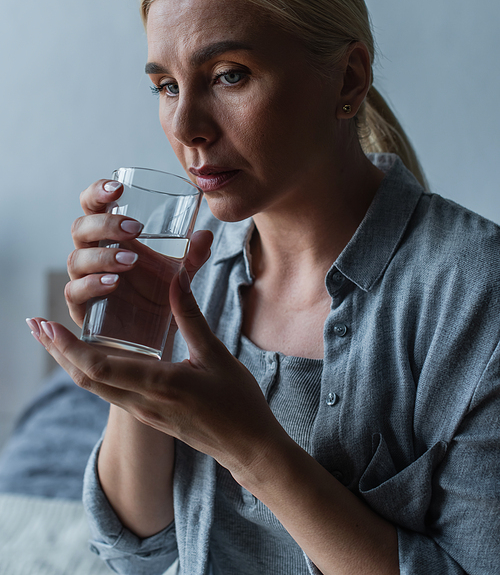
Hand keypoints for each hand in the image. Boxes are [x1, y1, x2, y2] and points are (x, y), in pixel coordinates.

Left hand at [27, 270, 286, 479]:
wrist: (249, 448)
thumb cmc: (238, 402)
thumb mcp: (216, 354)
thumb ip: (190, 317)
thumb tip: (174, 277)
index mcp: (160, 384)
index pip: (100, 366)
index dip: (68, 346)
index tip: (47, 325)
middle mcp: (143, 402)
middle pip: (85, 378)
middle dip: (57, 351)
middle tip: (35, 325)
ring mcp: (143, 412)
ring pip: (94, 386)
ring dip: (69, 361)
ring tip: (53, 337)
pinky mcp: (148, 415)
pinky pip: (110, 392)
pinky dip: (91, 370)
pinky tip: (90, 354)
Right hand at [65, 179, 211, 357]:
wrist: (155, 337)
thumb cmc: (161, 295)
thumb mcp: (180, 273)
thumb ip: (193, 255)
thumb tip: (205, 235)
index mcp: (110, 237)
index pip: (92, 206)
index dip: (98, 192)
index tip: (119, 188)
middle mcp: (92, 255)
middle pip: (80, 228)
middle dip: (105, 224)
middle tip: (135, 228)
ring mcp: (83, 280)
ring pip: (76, 259)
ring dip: (102, 256)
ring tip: (130, 260)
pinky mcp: (81, 308)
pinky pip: (74, 292)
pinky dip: (92, 285)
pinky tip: (114, 284)